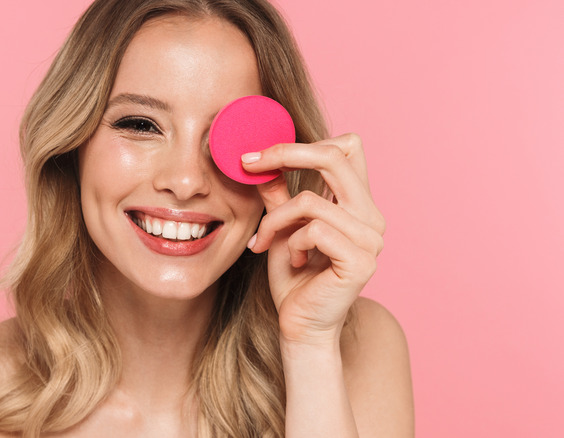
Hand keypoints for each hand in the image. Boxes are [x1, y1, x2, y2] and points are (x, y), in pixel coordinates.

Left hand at [244, 133, 384, 345]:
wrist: (300, 325)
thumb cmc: (294, 277)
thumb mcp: (282, 226)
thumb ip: (279, 194)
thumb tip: (260, 160)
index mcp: (358, 204)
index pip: (347, 148)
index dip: (303, 143)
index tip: (260, 155)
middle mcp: (371, 217)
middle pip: (336, 157)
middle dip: (286, 154)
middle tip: (249, 164)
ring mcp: (371, 239)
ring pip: (310, 201)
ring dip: (276, 219)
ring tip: (265, 241)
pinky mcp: (360, 261)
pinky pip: (314, 230)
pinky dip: (291, 243)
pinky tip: (294, 261)